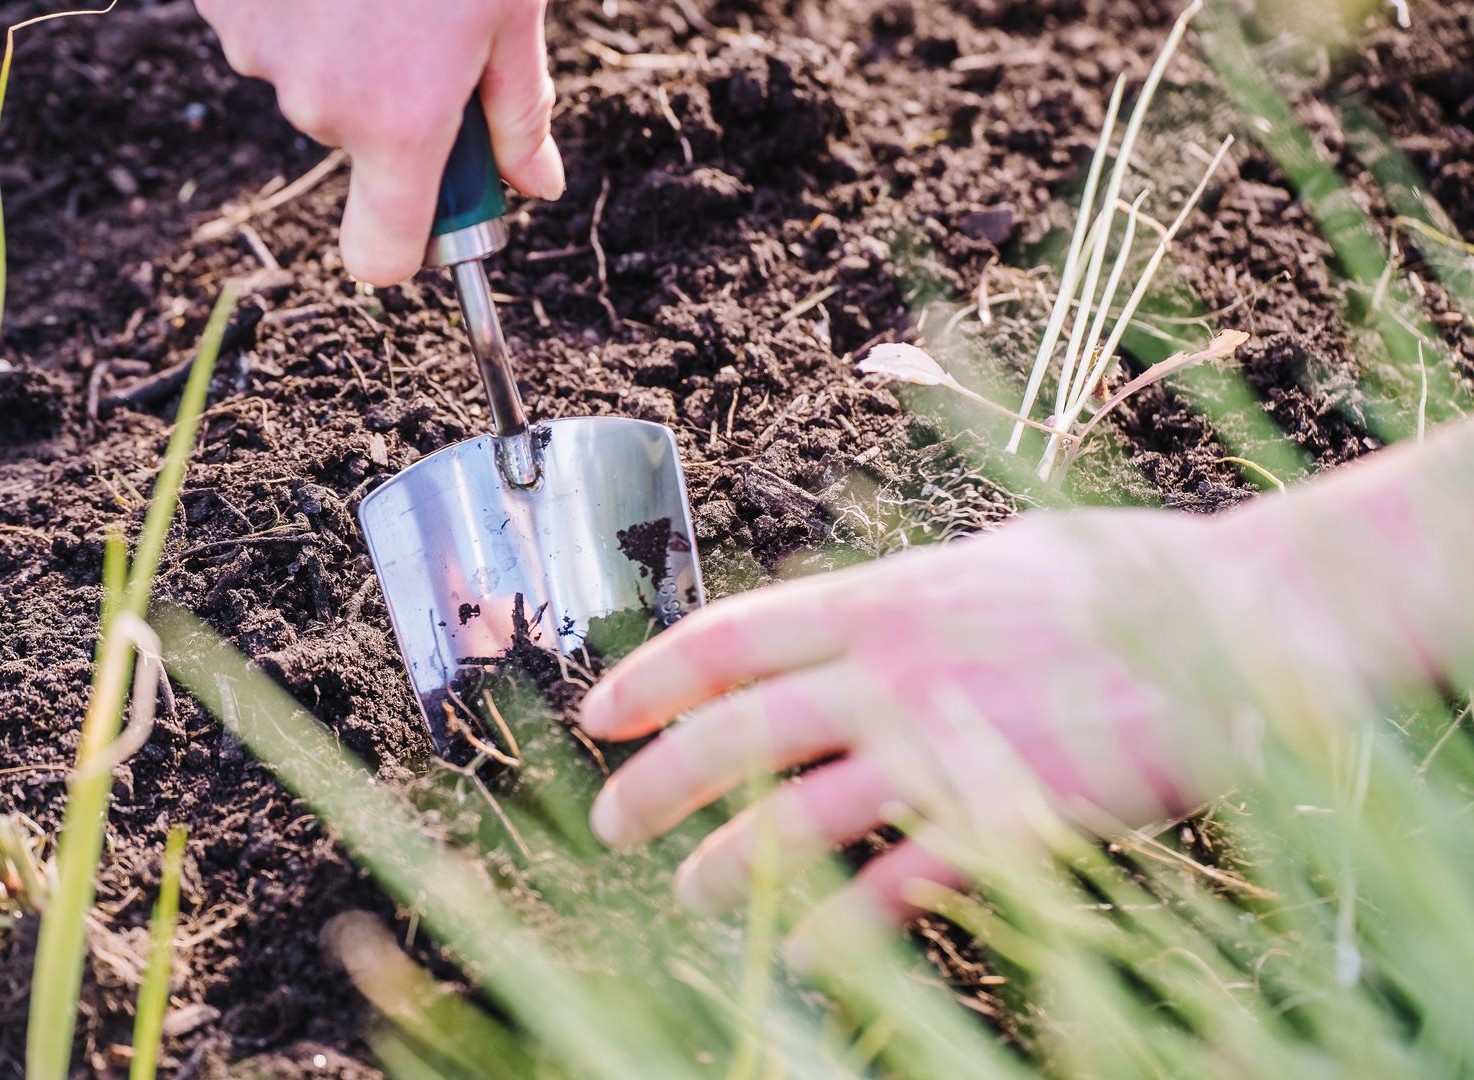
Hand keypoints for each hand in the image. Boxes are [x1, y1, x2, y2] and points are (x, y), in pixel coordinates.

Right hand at [197, 0, 564, 285]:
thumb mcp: (510, 8)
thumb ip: (517, 110)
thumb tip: (535, 184)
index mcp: (399, 120)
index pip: (381, 252)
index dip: (407, 244)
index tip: (427, 218)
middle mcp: (317, 101)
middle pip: (354, 141)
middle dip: (390, 97)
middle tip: (423, 14)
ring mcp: (257, 47)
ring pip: (307, 76)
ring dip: (339, 40)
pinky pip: (265, 24)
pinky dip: (295, 0)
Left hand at [579, 509, 1254, 954]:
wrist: (1243, 625)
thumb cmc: (1127, 579)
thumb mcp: (995, 559)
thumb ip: (909, 594)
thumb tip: (852, 615)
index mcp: (881, 597)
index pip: (726, 637)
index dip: (649, 676)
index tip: (602, 712)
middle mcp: (889, 670)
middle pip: (731, 734)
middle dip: (654, 782)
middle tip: (612, 823)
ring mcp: (938, 747)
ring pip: (790, 818)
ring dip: (724, 865)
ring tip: (686, 894)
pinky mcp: (996, 820)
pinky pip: (890, 887)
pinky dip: (836, 928)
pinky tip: (800, 956)